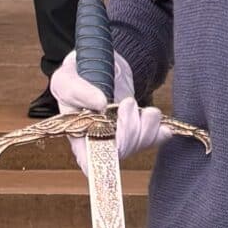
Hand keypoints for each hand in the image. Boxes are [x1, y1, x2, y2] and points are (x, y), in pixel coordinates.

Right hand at [50, 50, 164, 172]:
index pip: (90, 164)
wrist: (98, 64)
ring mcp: (122, 136)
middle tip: (126, 103)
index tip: (115, 141)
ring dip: (145, 125)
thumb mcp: (66, 79)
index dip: (104, 163)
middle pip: (121, 152)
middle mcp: (101, 141)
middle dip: (129, 130)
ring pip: (139, 145)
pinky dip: (160, 131)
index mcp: (79, 136)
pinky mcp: (138, 127)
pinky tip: (161, 124)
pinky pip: (154, 139)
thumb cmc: (74, 76)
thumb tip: (100, 103)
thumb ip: (78, 91)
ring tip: (133, 102)